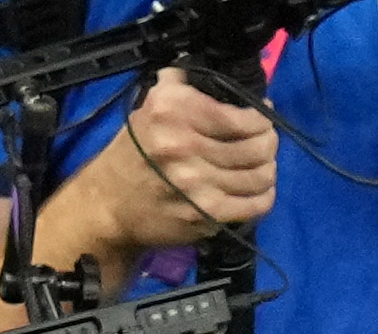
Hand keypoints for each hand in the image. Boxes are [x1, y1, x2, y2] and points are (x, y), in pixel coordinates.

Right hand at [59, 64, 277, 256]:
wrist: (109, 204)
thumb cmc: (134, 152)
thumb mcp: (150, 104)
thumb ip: (183, 82)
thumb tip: (221, 75)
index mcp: (173, 110)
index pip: (241, 115)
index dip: (261, 117)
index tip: (260, 118)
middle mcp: (185, 145)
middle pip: (257, 146)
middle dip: (268, 143)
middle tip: (265, 144)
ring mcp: (196, 183)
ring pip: (259, 175)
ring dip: (268, 170)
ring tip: (262, 166)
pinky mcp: (204, 215)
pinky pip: (253, 205)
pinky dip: (264, 197)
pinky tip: (258, 192)